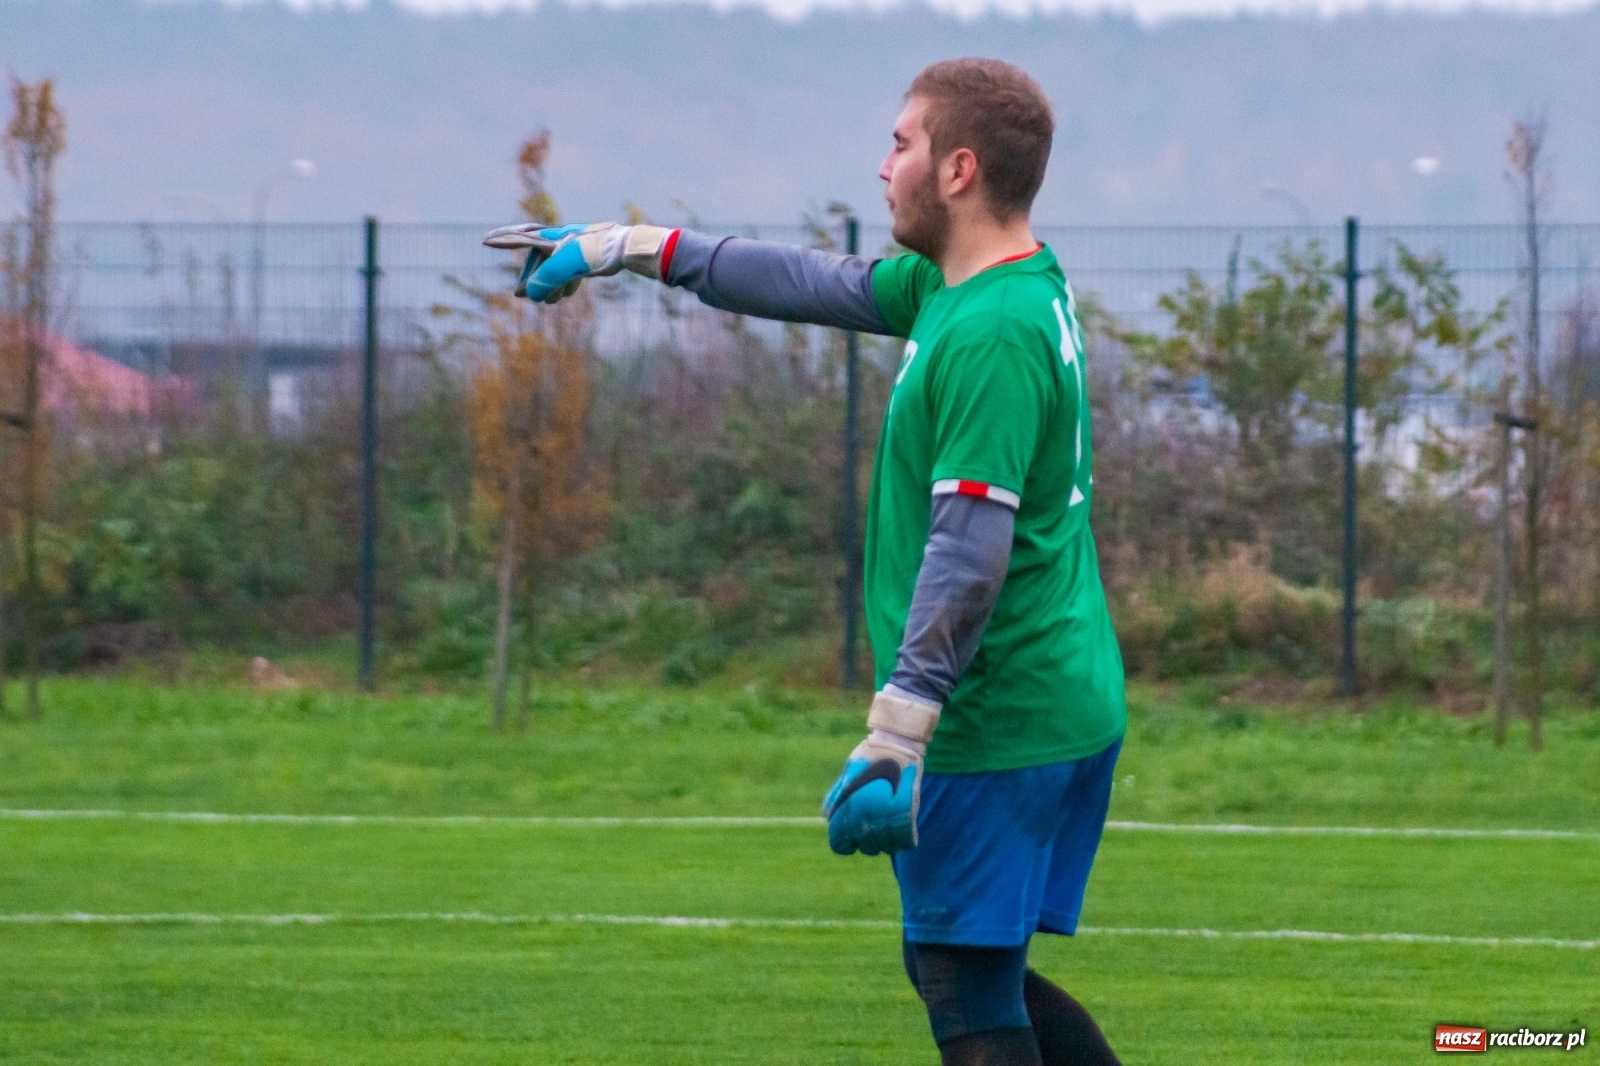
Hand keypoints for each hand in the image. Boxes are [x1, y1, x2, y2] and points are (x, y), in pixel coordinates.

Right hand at [482, 221, 673, 303]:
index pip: (522, 238)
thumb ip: (547, 278)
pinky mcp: (589, 257)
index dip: (504, 241)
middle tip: (520, 295)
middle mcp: (561, 241)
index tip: (486, 240)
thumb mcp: (568, 266)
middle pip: (538, 260)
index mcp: (552, 238)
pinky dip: (565, 282)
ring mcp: (576, 249)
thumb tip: (531, 293)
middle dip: (531, 278)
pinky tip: (568, 294)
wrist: (628, 249)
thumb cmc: (597, 252)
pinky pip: (570, 270)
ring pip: (554, 267)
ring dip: (548, 284)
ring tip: (547, 302)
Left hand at [822, 687, 939, 855]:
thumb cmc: (870, 757)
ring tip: (890, 831)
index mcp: (848, 808)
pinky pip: (905, 841)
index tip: (851, 840)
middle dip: (868, 842)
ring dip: (887, 843)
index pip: (840, 843)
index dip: (844, 844)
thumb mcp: (847, 775)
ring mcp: (888, 816)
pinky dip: (904, 841)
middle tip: (874, 830)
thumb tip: (828, 818)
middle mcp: (866, 816)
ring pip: (886, 848)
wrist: (897, 743)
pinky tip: (903, 833)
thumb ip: (837, 798)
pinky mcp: (908, 814)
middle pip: (865, 847)